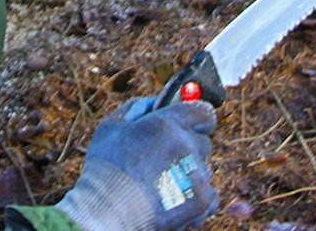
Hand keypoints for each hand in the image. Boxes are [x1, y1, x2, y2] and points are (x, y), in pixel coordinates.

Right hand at [54, 97, 217, 230]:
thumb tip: (156, 102)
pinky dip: (195, 196)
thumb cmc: (106, 170)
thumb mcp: (111, 127)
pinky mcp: (201, 201)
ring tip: (163, 183)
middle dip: (189, 147)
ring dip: (190, 172)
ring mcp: (197, 175)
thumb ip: (137, 107)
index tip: (191, 124)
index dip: (197, 118)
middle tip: (167, 159)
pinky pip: (209, 193)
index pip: (203, 112)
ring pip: (203, 168)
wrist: (108, 213)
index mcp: (166, 124)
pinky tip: (173, 197)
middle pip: (204, 141)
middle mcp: (186, 146)